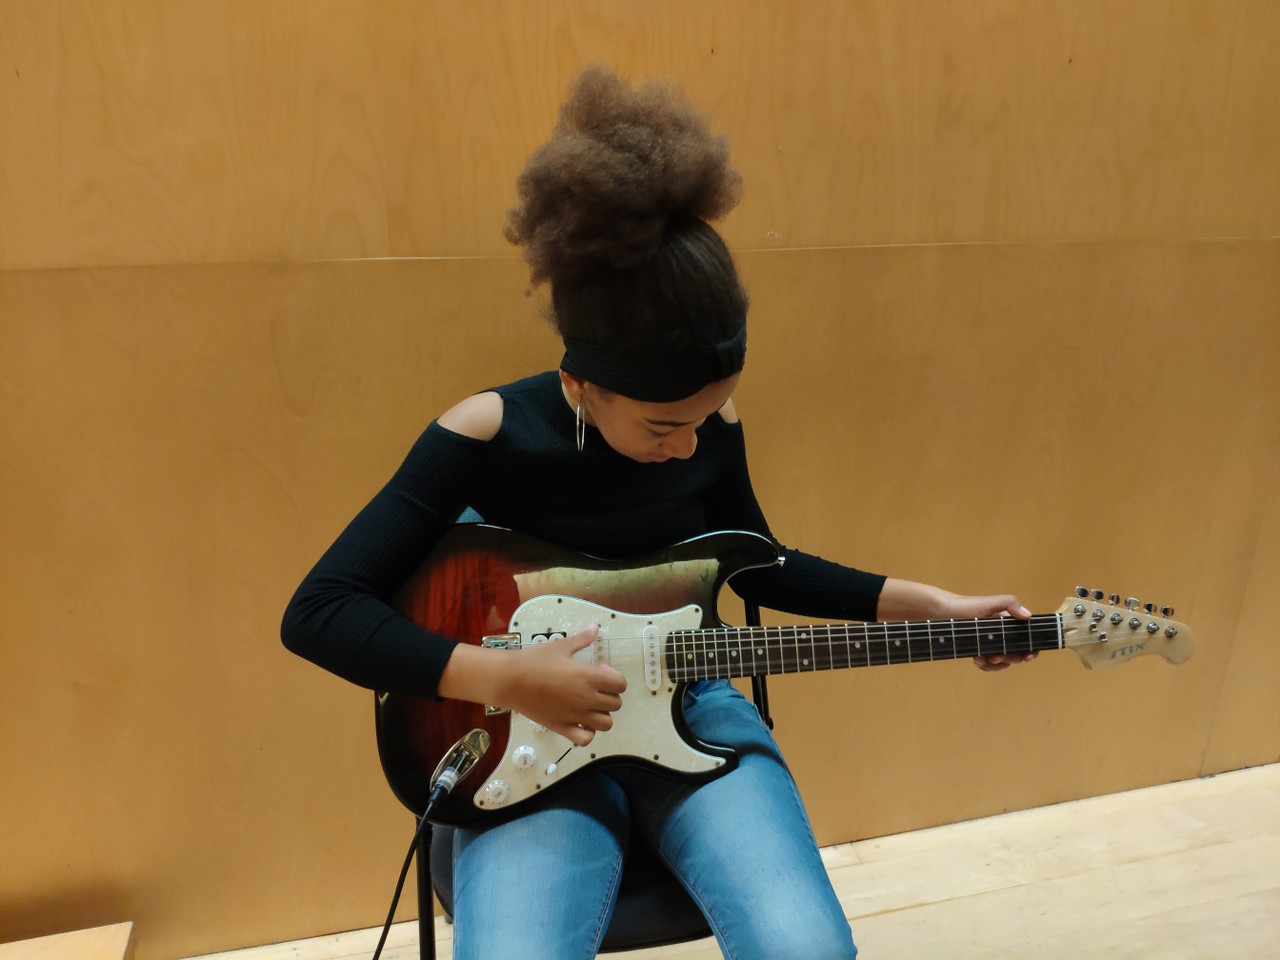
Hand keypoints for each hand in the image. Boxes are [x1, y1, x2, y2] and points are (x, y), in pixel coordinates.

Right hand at [497, 624, 627, 745]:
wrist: (510, 679)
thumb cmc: (535, 660)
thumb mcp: (561, 646)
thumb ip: (582, 639)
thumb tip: (595, 627)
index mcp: (589, 677)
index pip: (620, 684)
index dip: (614, 677)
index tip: (599, 671)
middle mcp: (587, 699)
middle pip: (616, 704)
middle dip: (609, 694)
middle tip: (593, 686)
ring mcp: (576, 716)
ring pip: (606, 724)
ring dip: (602, 714)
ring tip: (589, 705)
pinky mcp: (562, 728)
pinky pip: (586, 739)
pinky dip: (588, 732)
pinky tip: (580, 721)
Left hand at [939, 592, 1038, 671]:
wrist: (941, 613)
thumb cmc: (965, 605)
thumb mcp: (988, 602)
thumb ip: (1010, 603)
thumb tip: (1028, 616)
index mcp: (1008, 622)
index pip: (1027, 638)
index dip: (1031, 649)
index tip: (1028, 656)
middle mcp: (1002, 634)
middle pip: (1017, 653)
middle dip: (1010, 658)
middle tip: (996, 656)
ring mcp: (990, 644)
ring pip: (1003, 662)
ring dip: (996, 664)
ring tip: (984, 659)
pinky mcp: (978, 651)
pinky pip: (988, 665)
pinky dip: (985, 666)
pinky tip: (977, 659)